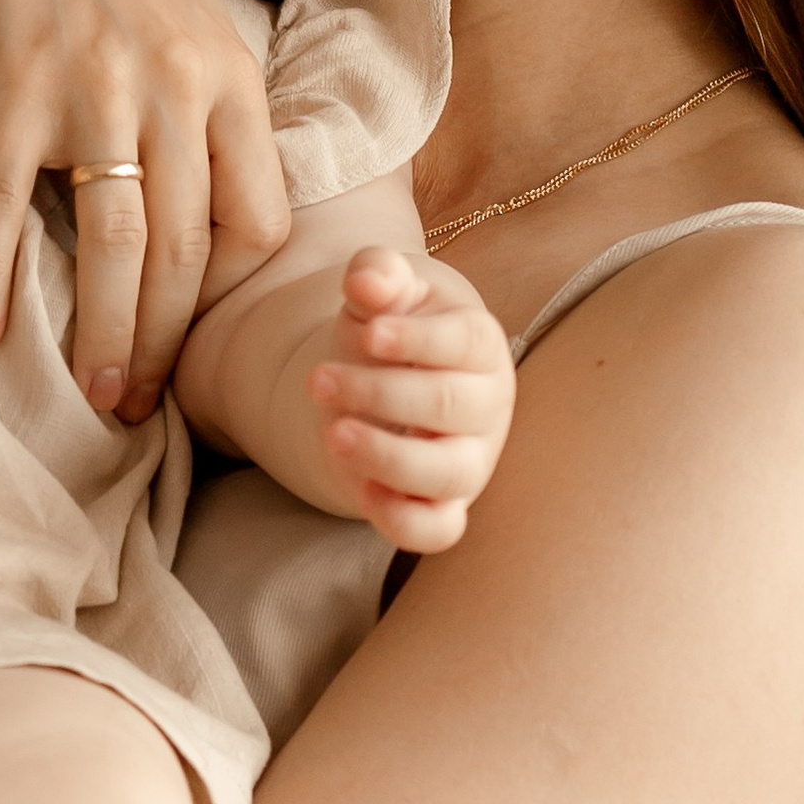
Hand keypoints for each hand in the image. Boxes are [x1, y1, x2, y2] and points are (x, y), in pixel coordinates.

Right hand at [0, 0, 287, 422]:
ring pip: (114, 239)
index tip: (192, 336)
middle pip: (185, 248)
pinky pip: (7, 202)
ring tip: (92, 394)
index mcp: (232, 79)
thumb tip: (240, 226)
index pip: (261, 220)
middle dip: (163, 341)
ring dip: (102, 329)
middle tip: (137, 406)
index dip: (229, 293)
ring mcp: (94, 87)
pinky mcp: (16, 88)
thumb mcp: (190, 30)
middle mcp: (175, 85)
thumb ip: (219, 118)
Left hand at [308, 247, 516, 550]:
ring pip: (447, 472)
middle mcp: (486, 406)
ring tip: (332, 433)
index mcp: (480, 343)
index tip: (368, 334)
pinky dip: (404, 521)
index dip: (418, 341)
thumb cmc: (388, 325)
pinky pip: (438, 530)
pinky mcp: (444, 505)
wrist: (381, 378)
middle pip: (448, 406)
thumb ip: (377, 273)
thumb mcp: (382, 290)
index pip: (465, 343)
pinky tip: (362, 492)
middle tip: (317, 380)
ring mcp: (469, 460)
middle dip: (379, 393)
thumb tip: (367, 278)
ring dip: (387, 456)